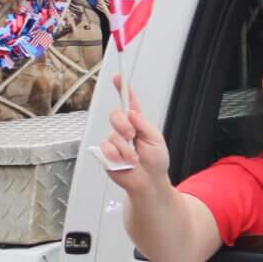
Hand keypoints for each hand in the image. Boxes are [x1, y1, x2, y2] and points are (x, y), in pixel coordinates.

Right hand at [100, 75, 170, 201]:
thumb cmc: (156, 162)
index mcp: (138, 123)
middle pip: (116, 114)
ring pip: (112, 135)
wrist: (149, 183)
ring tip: (134, 158)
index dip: (123, 89)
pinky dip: (116, 155)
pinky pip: (105, 148)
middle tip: (132, 136)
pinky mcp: (106, 155)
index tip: (119, 78)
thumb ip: (144, 125)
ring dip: (125, 148)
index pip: (129, 102)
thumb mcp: (156, 140)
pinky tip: (124, 162)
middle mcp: (124, 130)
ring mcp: (114, 142)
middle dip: (123, 124)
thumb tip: (132, 113)